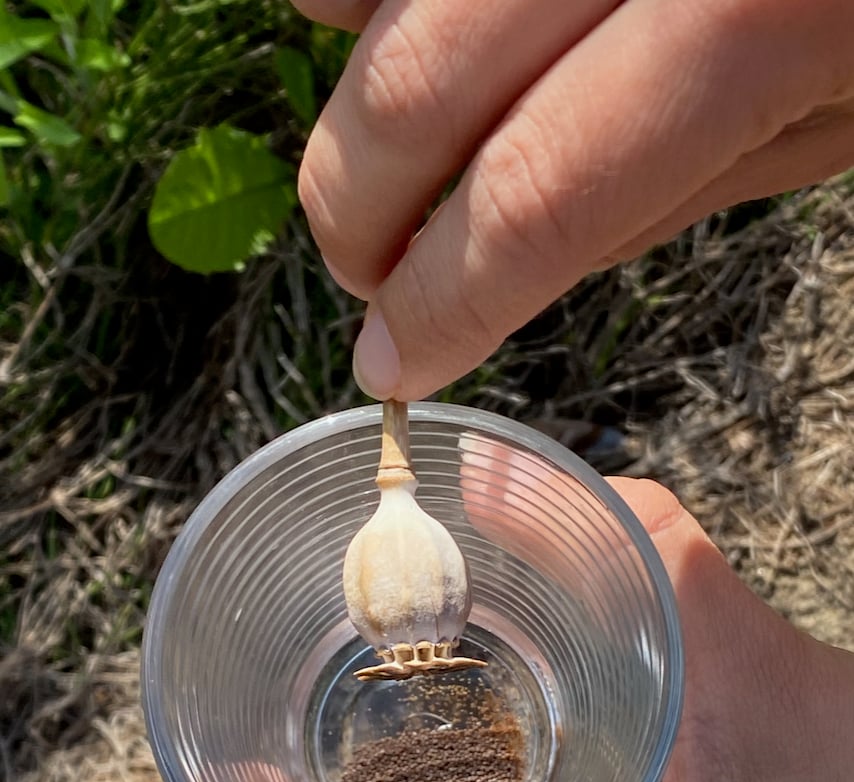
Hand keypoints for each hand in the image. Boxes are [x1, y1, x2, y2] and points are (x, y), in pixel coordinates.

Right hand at [292, 0, 853, 400]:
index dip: (439, 302)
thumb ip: (660, 192)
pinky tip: (395, 26)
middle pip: (416, 84)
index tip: (394, 366)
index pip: (533, 196)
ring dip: (349, 87)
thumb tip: (492, 265)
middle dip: (356, 212)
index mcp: (750, 16)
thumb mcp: (825, 121)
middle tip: (367, 273)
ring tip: (390, 151)